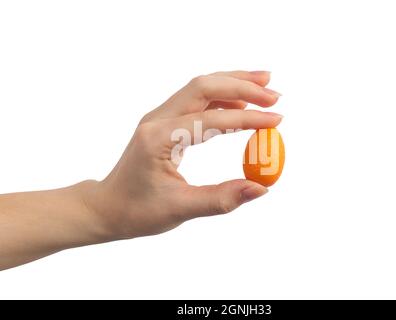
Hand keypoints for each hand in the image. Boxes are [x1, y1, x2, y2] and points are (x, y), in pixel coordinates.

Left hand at [86, 71, 282, 239]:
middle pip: (204, 86)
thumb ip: (221, 199)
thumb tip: (261, 188)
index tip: (276, 120)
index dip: (248, 120)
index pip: (212, 120)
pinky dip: (222, 97)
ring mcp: (160, 117)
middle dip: (243, 86)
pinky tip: (241, 105)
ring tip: (265, 86)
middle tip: (274, 95)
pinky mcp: (165, 122)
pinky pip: (197, 100)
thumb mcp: (180, 209)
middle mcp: (157, 119)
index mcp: (159, 138)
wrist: (107, 207)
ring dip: (234, 84)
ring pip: (201, 87)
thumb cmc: (137, 211)